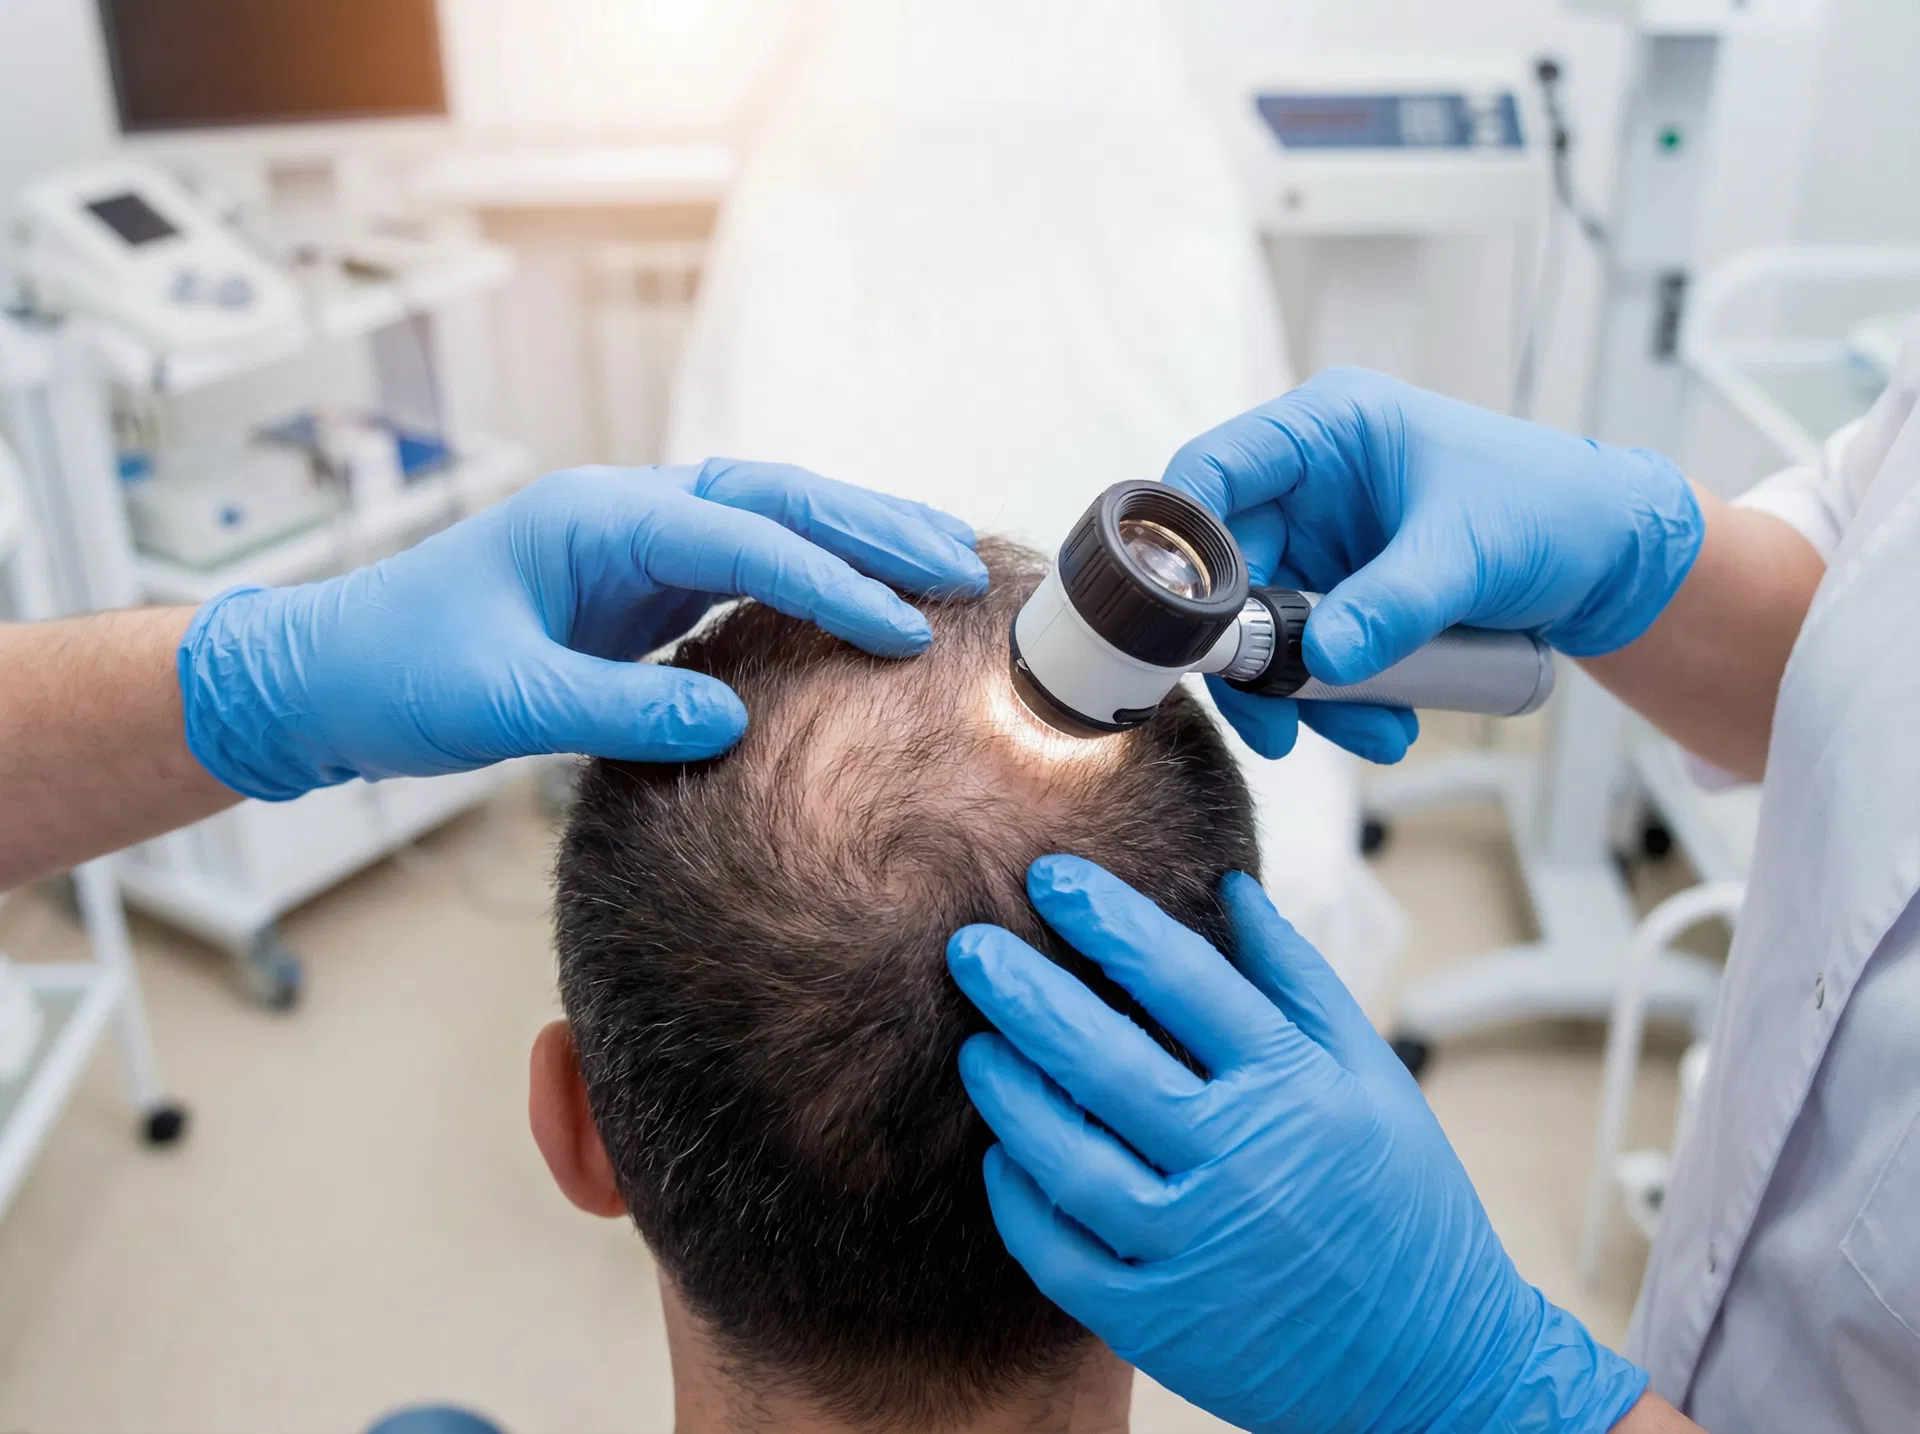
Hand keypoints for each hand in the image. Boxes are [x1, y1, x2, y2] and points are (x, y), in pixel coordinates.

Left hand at [179, 460, 986, 799]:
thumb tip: (733, 720)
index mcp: (595, 519)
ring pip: (772, 517)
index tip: (903, 627)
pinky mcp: (639, 585)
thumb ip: (617, 709)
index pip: (742, 537)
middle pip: (777, 497)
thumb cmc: (398, 677)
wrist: (327, 676)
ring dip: (859, 536)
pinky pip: (748, 563)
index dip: (829, 581)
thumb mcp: (502, 702)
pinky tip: (867, 599)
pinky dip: (815, 572)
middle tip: (964, 565)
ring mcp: (636, 543)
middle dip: (874, 527)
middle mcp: (626, 512)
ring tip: (946, 562)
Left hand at [947, 855, 1647, 1433]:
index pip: (1182, 981)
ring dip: (1009, 1095)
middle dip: (1025, 993)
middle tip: (967, 947)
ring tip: (977, 1047)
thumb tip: (1232, 888)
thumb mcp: (1373, 1075)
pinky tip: (1004, 1156)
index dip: (1107, 921)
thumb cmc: (1404, 1201)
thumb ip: (1297, 978)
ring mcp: (1197, 1247)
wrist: (1439, 1365)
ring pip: (1069, 1159)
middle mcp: (1243, 1162)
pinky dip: (1021, 1202)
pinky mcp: (1162, 1323)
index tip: (1050, 877)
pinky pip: (1063, 1255)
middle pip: (1105, 1061)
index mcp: (1295, 1088)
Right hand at [1162, 367, 1703, 763]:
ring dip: (1302, 694)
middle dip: (1255, 654)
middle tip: (1276, 721)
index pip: (1214, 471)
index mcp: (1324, 432)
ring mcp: (1319, 546)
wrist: (1608, 555)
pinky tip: (1384, 726)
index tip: (1180, 616)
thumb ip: (1393, 604)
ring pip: (1265, 629)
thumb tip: (1321, 659)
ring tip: (1370, 735)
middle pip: (1228, 571)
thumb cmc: (1549, 509)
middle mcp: (1306, 486)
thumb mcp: (1469, 553)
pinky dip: (1334, 700)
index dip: (1181, 539)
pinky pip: (1308, 656)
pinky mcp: (1339, 598)